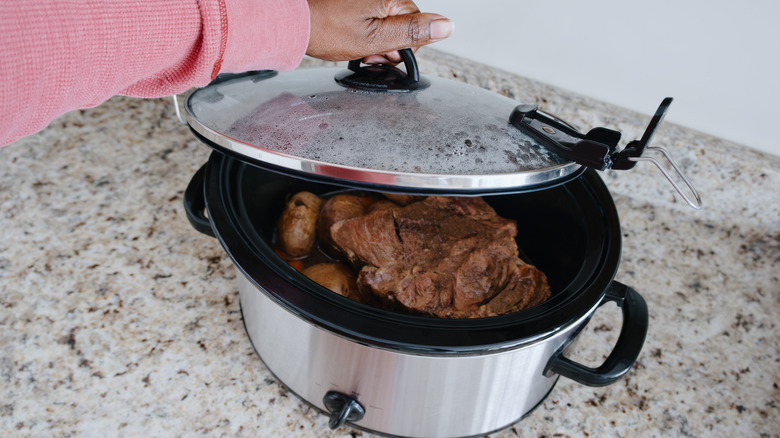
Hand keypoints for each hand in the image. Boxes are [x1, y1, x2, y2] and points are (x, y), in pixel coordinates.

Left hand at [306, 0, 452, 62]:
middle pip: (403, 21)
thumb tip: (447, 26)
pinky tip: (349, 33)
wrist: (294, 22)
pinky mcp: (358, 2)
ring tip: (354, 44)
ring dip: (375, 37)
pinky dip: (364, 27)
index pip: (418, 25)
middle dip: (388, 42)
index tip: (380, 54)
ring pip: (387, 20)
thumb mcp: (375, 39)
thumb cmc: (325, 29)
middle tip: (365, 51)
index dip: (400, 47)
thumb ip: (412, 33)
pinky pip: (372, 15)